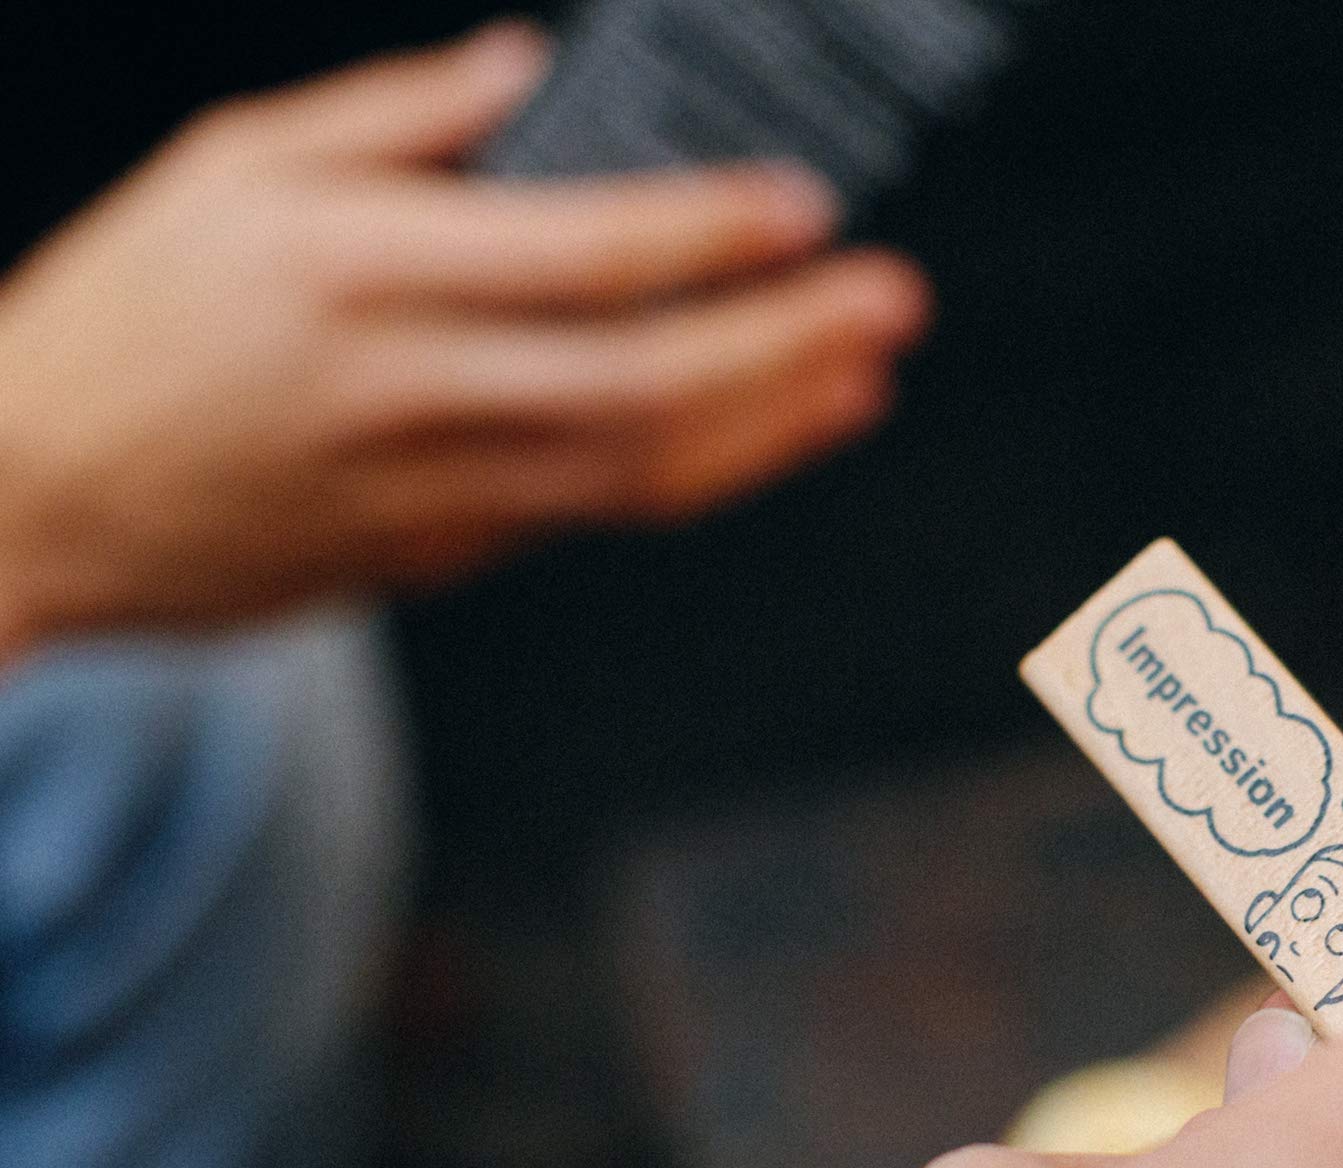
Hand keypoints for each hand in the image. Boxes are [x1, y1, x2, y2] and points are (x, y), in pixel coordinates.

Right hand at [0, 24, 930, 655]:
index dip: (712, 234)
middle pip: (646, 380)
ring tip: (863, 382)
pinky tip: (762, 437)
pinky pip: (595, 514)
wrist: (42, 499)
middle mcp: (411, 388)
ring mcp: (434, 491)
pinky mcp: (445, 556)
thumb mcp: (233, 167)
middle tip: (892, 306)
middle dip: (790, 348)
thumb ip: (397, 118)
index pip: (580, 251)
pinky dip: (695, 476)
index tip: (810, 209)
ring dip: (772, 431)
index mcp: (356, 267)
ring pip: (642, 471)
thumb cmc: (128, 319)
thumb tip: (536, 71)